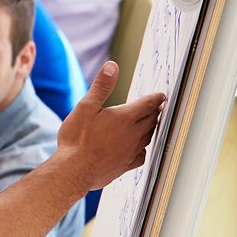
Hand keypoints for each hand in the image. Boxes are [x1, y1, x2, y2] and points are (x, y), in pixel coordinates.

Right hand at [55, 61, 166, 191]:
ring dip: (152, 128)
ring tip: (152, 123)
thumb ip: (101, 86)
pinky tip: (139, 148)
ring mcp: (131, 151)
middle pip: (151, 120)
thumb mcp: (85, 107)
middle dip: (156, 111)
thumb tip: (112, 66)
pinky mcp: (127, 165)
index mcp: (124, 117)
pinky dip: (143, 148)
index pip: (147, 104)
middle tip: (158, 107)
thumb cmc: (77, 138)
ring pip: (149, 136)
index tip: (161, 95)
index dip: (155, 98)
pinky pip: (142, 155)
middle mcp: (133, 134)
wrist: (75, 170)